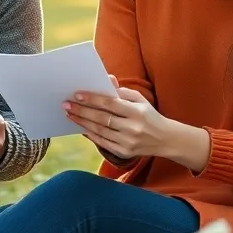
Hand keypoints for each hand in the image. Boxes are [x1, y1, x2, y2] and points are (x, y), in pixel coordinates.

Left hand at [64, 77, 183, 161]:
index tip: (77, 95)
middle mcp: (132, 128)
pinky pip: (102, 142)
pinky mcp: (124, 152)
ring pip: (99, 131)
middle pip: (102, 119)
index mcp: (137, 112)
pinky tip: (81, 127)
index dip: (92, 99)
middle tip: (66, 105)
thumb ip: (123, 91)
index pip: (110, 104)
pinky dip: (90, 135)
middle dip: (82, 111)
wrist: (166, 140)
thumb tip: (106, 80)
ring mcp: (127, 142)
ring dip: (82, 122)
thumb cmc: (150, 116)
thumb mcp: (141, 100)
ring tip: (70, 115)